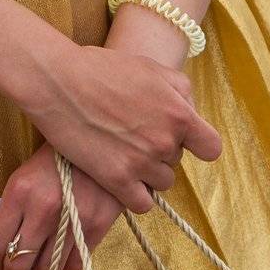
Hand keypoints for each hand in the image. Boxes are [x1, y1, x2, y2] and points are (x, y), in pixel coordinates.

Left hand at [0, 138, 149, 269]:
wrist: (101, 135)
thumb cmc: (59, 152)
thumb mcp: (28, 171)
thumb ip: (15, 205)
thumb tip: (2, 241)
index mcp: (20, 190)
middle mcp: (42, 208)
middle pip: (18, 264)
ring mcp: (70, 220)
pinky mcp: (95, 227)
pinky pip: (74, 266)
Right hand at [22, 42, 220, 214]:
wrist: (59, 81)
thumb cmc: (102, 68)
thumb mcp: (150, 66)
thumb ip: (179, 89)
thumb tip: (190, 111)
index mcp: (178, 112)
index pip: (211, 147)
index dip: (197, 144)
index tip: (182, 139)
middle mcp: (165, 140)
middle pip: (177, 161)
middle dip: (160, 149)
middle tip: (133, 131)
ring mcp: (142, 162)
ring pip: (161, 183)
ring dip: (146, 171)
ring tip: (122, 149)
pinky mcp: (117, 180)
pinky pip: (142, 203)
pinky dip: (133, 193)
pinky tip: (118, 174)